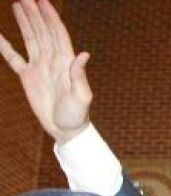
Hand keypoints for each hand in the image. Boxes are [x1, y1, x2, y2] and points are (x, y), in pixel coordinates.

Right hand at [0, 0, 91, 142]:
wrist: (66, 129)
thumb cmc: (77, 115)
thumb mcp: (82, 96)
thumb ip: (79, 75)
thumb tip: (84, 54)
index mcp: (65, 62)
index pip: (57, 34)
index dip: (50, 17)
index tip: (42, 1)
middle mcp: (52, 60)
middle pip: (42, 31)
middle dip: (34, 14)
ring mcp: (39, 67)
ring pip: (30, 38)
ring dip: (24, 22)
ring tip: (17, 4)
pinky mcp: (28, 77)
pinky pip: (14, 58)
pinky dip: (5, 46)